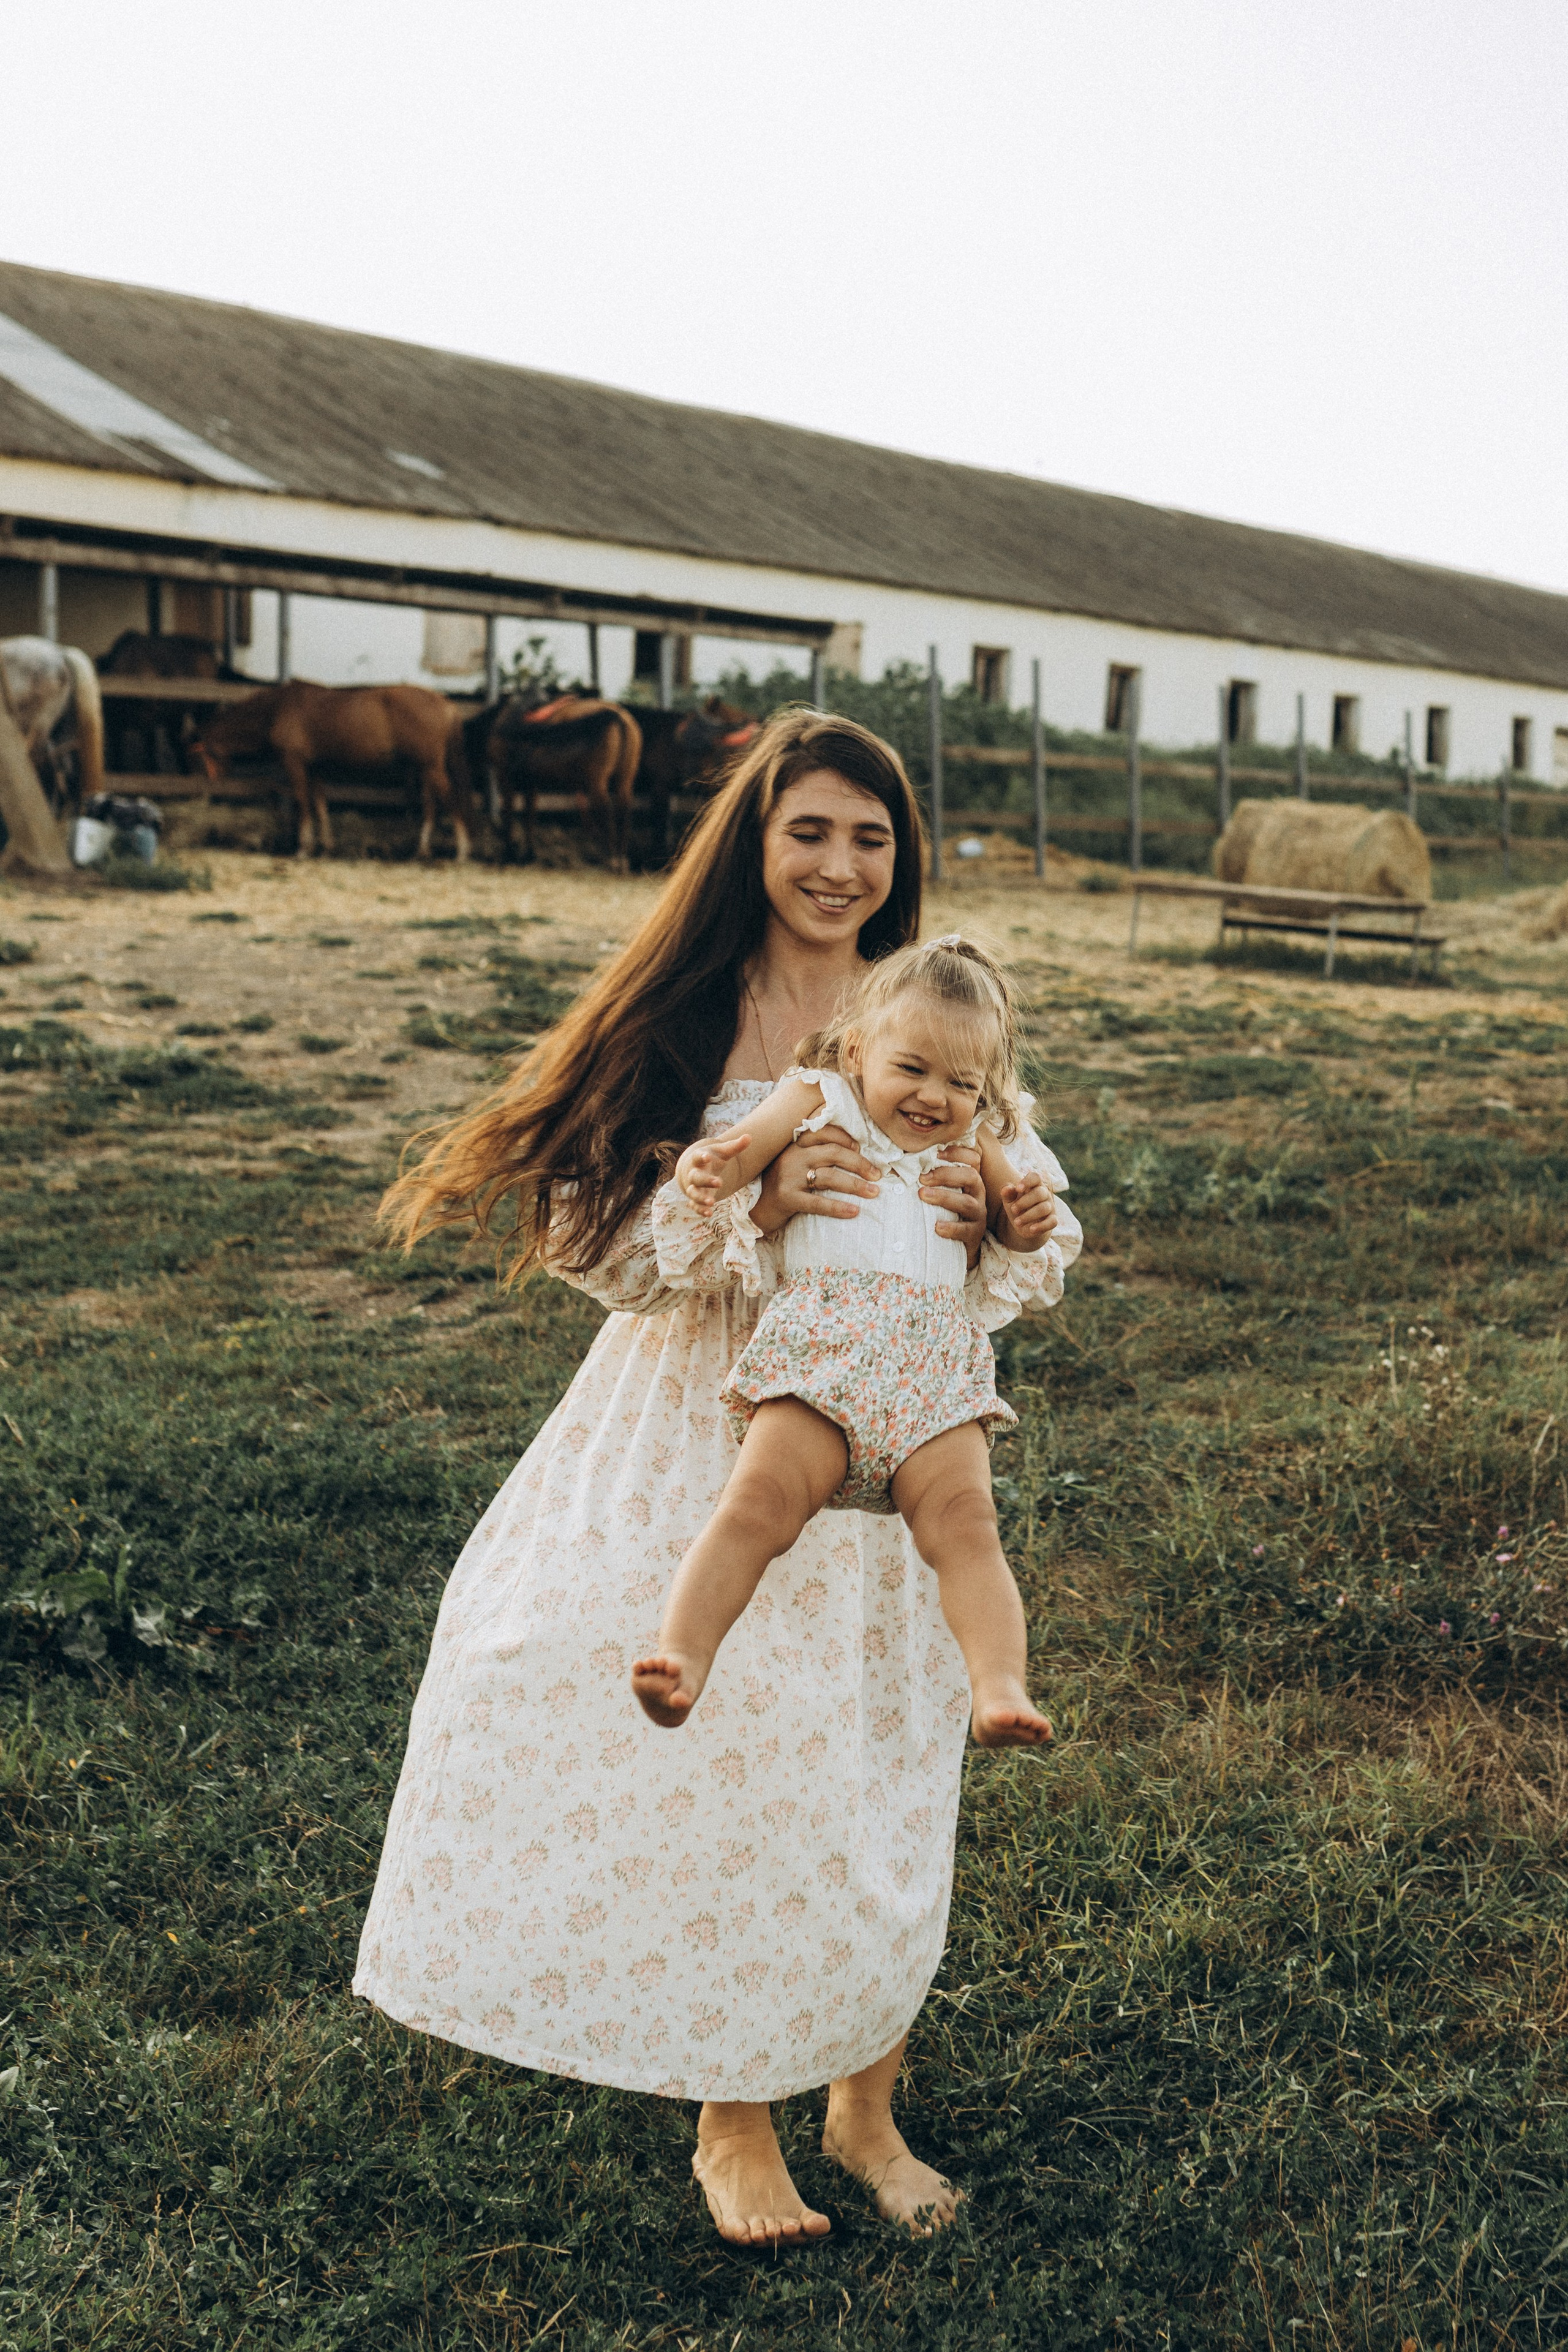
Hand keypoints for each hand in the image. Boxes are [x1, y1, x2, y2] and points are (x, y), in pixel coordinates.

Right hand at [678, 1132, 749, 1216]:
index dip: (701, 1157)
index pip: (697, 1157)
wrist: (697, 1169)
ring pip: (693, 1193)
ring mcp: (693, 1187)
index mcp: (699, 1159)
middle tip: (719, 1182)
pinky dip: (700, 1210)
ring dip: (701, 1198)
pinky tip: (709, 1213)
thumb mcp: (722, 1151)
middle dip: (706, 1180)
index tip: (707, 1157)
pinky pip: (694, 1205)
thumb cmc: (712, 1158)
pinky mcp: (695, 1199)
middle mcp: (693, 1173)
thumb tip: (749, 1137)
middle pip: (696, 1177)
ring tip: (712, 1202)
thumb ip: (735, 1146)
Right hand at [753, 1123, 879, 1235]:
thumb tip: (855, 1146)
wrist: (757, 1210)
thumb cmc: (784, 1184)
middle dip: (860, 1163)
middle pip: (834, 1153)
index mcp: (795, 1144)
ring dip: (856, 1185)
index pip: (825, 1132)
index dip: (846, 1138)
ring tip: (874, 1192)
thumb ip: (815, 1152)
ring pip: (830, 1177)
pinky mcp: (787, 1198)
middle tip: (878, 1175)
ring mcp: (788, 1177)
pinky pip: (818, 1203)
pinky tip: (854, 1212)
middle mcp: (792, 1157)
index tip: (861, 1148)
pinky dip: (838, 1207)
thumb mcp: (794, 1162)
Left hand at [920, 1145, 986, 1266]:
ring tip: (922, 1195)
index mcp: (970, 1180)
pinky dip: (951, 1228)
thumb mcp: (940, 1191)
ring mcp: (978, 1215)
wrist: (955, 1245)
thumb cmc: (943, 1211)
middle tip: (922, 1178)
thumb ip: (930, 1177)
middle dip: (946, 1174)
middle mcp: (977, 1194)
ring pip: (967, 1203)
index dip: (957, 1153)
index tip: (936, 1153)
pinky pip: (966, 1230)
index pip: (972, 1159)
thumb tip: (902, 1162)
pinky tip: (936, 1226)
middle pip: (971, 1176)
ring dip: (944, 1197)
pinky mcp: (974, 1235)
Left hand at [998, 1171, 1058, 1252]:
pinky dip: (1042, 1226)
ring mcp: (1050, 1207)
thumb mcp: (1009, 1200)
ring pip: (1043, 1208)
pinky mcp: (1052, 1220)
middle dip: (1024, 1202)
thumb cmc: (1017, 1207)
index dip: (1028, 1181)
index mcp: (1034, 1185)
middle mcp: (1044, 1194)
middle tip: (1013, 1210)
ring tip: (1016, 1222)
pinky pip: (1052, 1222)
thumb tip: (1006, 1189)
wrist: (1025, 1224)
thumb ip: (1007, 1193)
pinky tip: (1031, 1229)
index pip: (1035, 1177)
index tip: (1018, 1189)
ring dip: (1028, 1216)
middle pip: (1039, 1193)